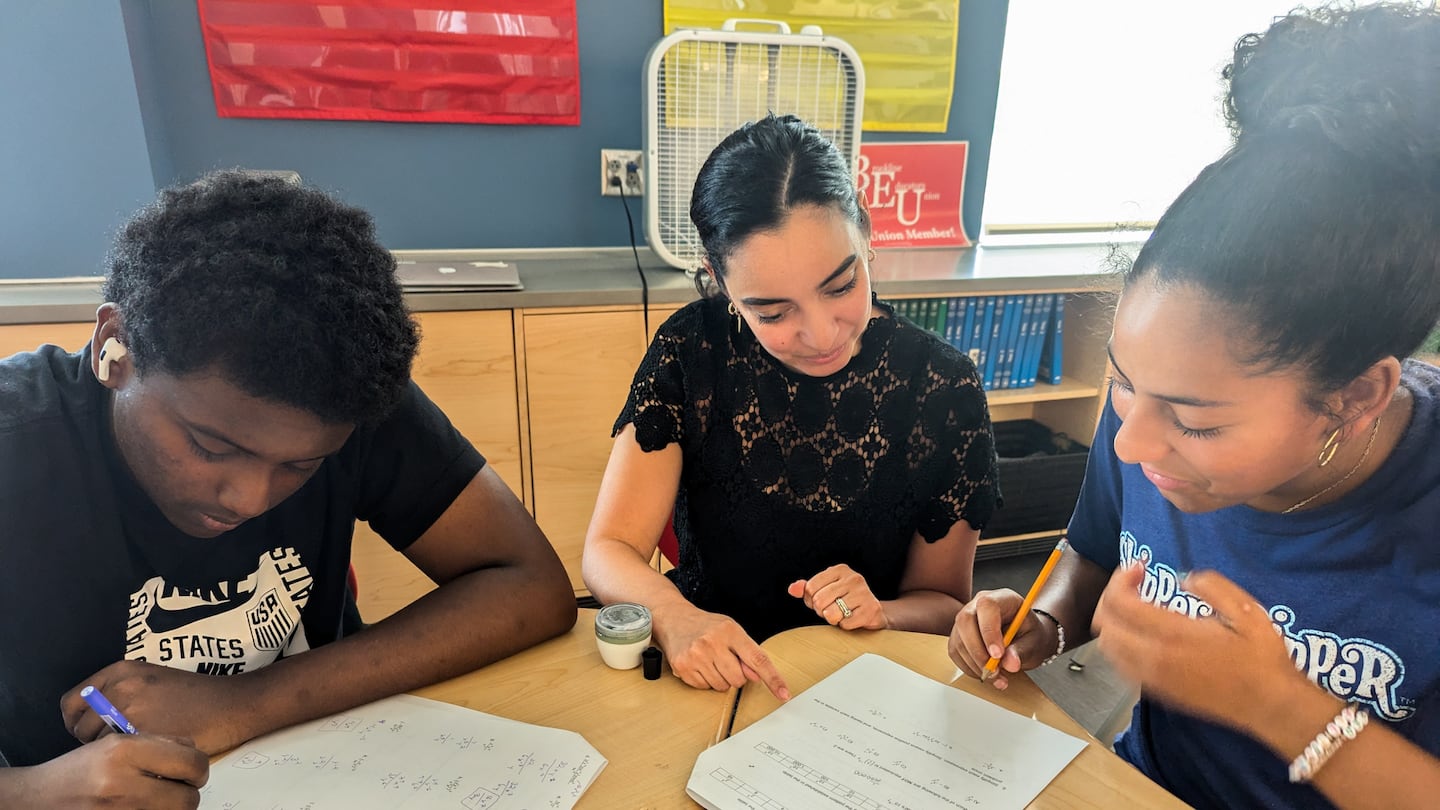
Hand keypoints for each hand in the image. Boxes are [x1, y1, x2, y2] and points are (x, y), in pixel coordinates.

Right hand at [18, 733, 206, 808]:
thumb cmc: (80, 770)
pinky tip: (144, 806)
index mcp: (125, 752)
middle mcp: (122, 784)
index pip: (191, 763)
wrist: (37, 799)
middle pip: (189, 798)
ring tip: (159, 797)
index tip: (191, 770)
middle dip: (188, 793)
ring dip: (174, 807)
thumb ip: (157, 744)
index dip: (197, 768)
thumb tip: (194, 752)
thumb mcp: (115, 743)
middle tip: (178, 788)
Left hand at [62, 660, 254, 754]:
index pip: (71, 702)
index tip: (91, 729)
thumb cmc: (196, 695)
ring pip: (97, 744)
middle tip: (121, 743)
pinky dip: (128, 759)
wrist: (231, 704)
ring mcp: (131, 711)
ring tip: (138, 748)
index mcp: (120, 671)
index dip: (77, 720)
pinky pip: (119, 755)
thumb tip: (91, 715)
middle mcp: (121, 688)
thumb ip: (119, 690)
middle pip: (80, 727)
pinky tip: (148, 754)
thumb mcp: (151, 678)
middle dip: (95, 739)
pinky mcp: (144, 734)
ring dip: (111, 751)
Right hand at [654, 608, 789, 699]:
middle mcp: (712, 643)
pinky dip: (705, 680)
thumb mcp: (731, 631)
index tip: (784, 694)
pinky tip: (699, 665)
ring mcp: (696, 656)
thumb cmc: (707, 626)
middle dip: (735, 675)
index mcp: (730, 631)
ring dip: (720, 679)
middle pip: (739, 679)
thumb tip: (757, 676)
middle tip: (725, 660)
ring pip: (722, 686)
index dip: (773, 679)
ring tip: (710, 661)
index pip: (758, 660)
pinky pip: (704, 688)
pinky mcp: (683, 667)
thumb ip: (747, 653)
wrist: (674, 619)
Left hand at [787, 565, 886, 630]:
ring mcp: (864, 593)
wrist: (873, 612)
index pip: (810, 587)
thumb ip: (806, 589)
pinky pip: (844, 624)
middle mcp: (853, 578)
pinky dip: (846, 626)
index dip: (811, 600)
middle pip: (819, 601)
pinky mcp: (871, 610)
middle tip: (833, 609)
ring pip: (830, 614)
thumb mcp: (824, 590)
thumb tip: (792, 589)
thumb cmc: (844, 600)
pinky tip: (853, 619)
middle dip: (822, 611)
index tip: (822, 601)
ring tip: (843, 614)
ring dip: (834, 619)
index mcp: (840, 569)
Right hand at [947, 589, 1054, 689]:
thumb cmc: (1030, 634)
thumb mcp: (1034, 642)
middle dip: (978, 652)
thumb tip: (1010, 663)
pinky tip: (985, 674)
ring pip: (959, 640)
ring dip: (975, 664)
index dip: (989, 631)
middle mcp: (978, 604)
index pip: (987, 606)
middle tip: (994, 672)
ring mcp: (965, 618)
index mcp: (1002, 598)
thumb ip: (1021, 651)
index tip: (997, 655)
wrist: (1025, 638)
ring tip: (996, 677)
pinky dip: (969, 667)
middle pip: (965, 621)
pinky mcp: (958, 635)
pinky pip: (955, 652)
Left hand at [1093, 565, 1307, 731]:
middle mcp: (1154, 659)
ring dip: (1113, 622)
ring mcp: (1153, 679)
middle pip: (1104, 624)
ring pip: (1107, 648)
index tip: (1141, 566)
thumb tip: (1182, 578)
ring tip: (1137, 606)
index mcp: (1173, 635)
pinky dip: (1120, 645)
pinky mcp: (1158, 693)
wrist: (1270, 705)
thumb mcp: (1246, 610)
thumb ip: (1211, 586)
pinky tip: (1144, 635)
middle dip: (1112, 596)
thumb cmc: (1262, 657)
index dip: (1121, 578)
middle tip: (1135, 584)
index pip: (1120, 603)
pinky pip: (1120, 666)